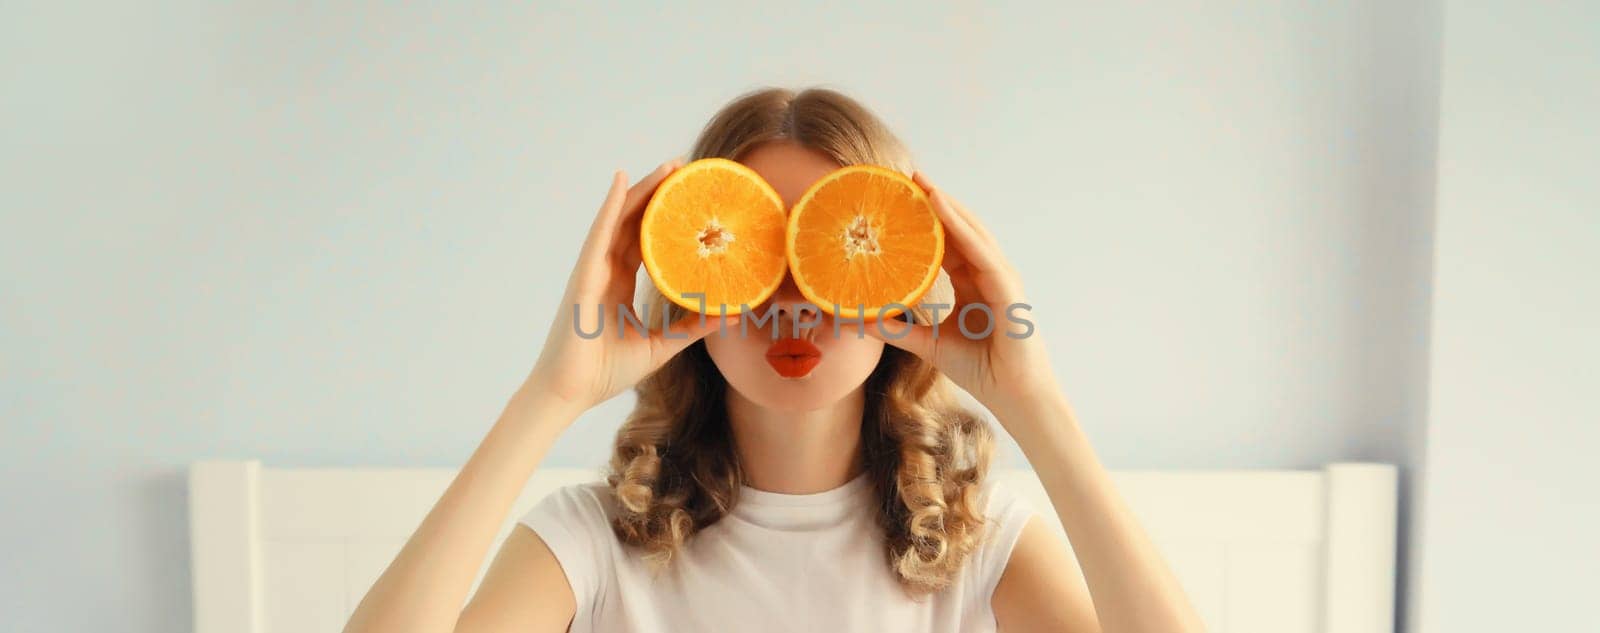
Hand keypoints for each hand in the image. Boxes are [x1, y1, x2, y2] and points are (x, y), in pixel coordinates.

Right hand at [523, 160, 732, 415]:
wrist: (571, 393)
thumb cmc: (606, 372)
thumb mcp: (661, 345)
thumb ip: (692, 327)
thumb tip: (731, 314)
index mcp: (619, 286)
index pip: (645, 242)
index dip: (665, 220)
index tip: (689, 200)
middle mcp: (606, 272)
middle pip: (634, 223)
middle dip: (657, 195)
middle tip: (684, 170)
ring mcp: (593, 270)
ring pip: (619, 220)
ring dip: (641, 191)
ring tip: (667, 167)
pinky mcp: (584, 276)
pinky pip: (600, 234)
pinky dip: (611, 207)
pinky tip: (622, 182)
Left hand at [865, 172, 1059, 419]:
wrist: (1013, 396)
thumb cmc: (980, 369)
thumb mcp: (927, 343)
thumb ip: (897, 329)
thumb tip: (859, 319)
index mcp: (970, 283)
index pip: (946, 242)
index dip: (924, 220)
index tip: (897, 199)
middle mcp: (986, 274)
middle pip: (960, 229)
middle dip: (934, 202)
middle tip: (906, 176)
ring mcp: (1000, 277)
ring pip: (971, 232)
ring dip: (947, 206)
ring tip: (921, 182)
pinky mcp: (1007, 287)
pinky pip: (981, 251)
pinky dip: (961, 228)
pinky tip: (941, 208)